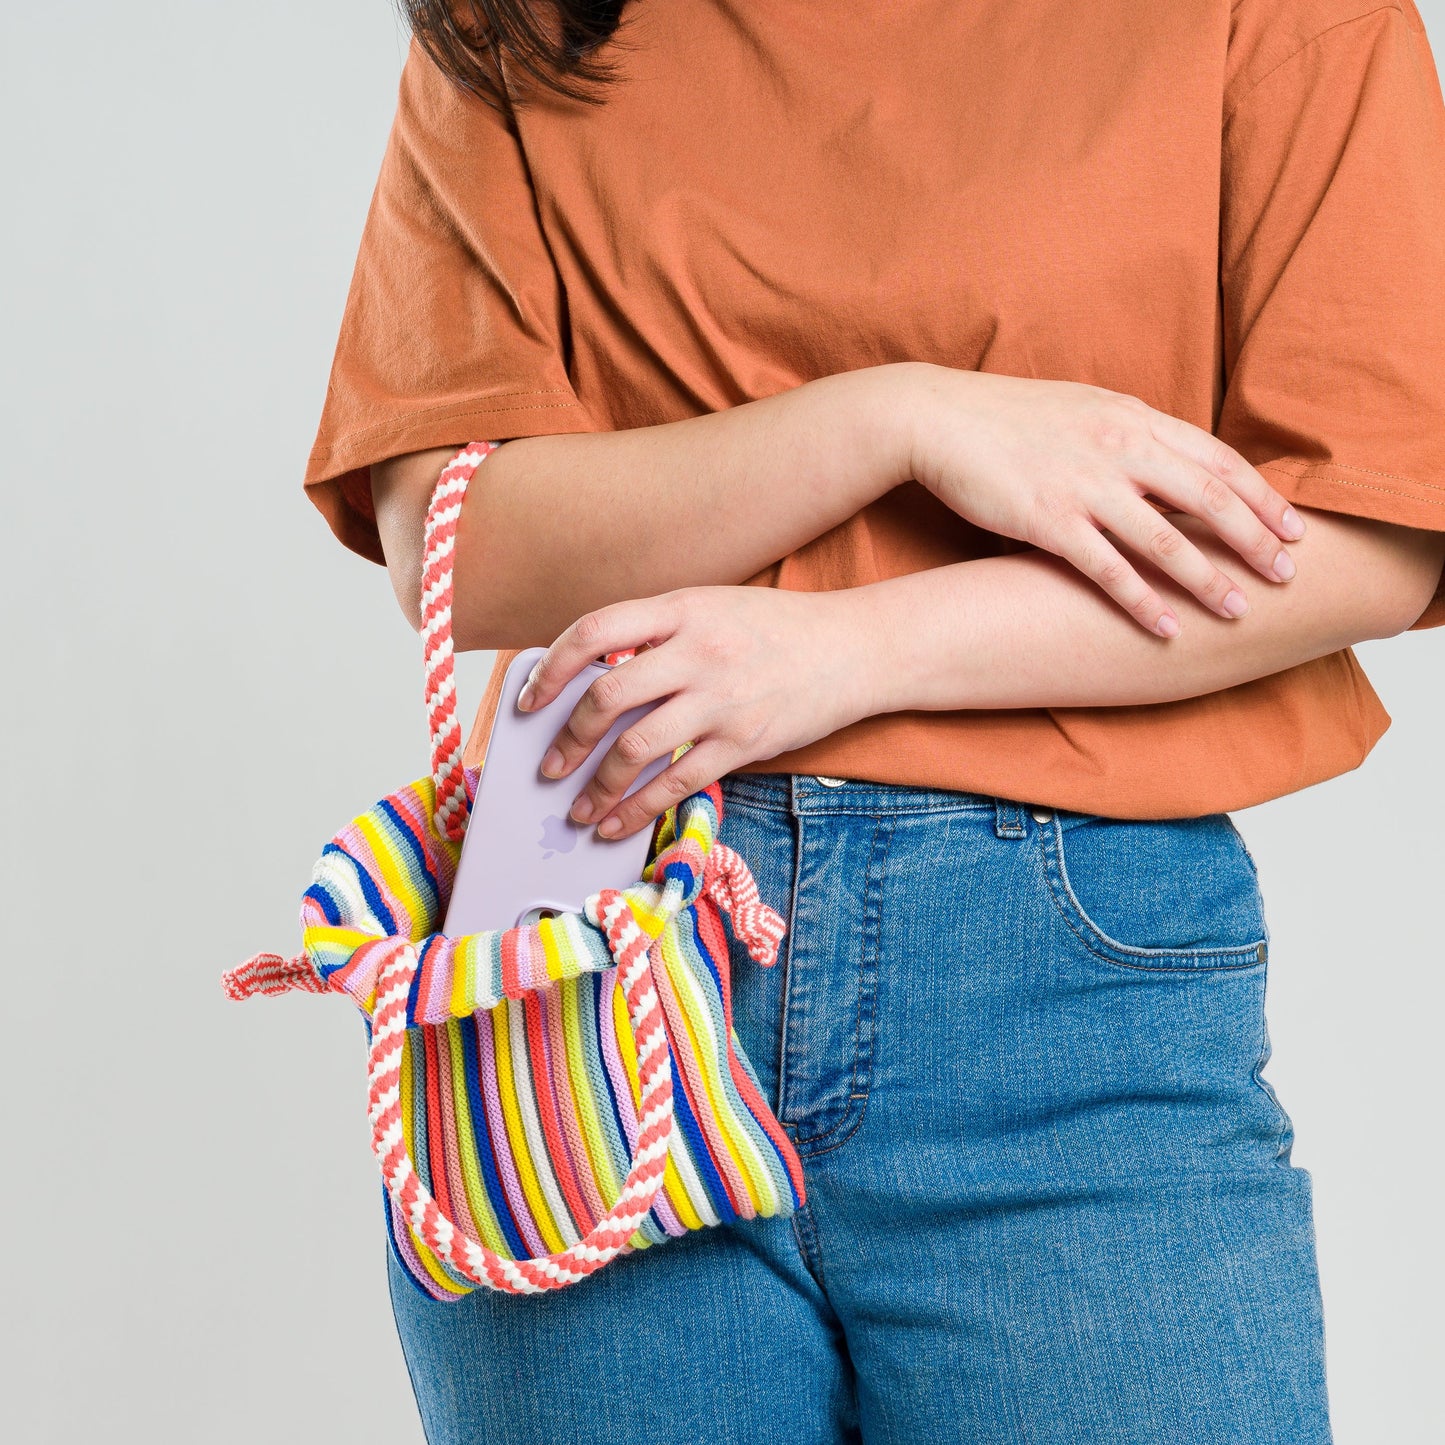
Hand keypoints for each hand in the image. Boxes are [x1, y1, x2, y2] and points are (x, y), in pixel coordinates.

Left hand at [514, 585, 871, 841]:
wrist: (855, 648)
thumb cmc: (778, 629)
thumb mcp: (712, 607)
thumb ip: (657, 634)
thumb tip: (592, 678)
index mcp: (682, 608)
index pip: (594, 631)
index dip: (550, 668)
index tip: (530, 700)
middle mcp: (697, 652)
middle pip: (606, 697)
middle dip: (567, 739)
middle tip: (548, 764)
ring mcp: (721, 700)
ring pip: (634, 749)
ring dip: (595, 785)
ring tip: (576, 807)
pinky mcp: (743, 743)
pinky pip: (675, 783)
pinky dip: (637, 810)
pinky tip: (614, 824)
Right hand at [904, 364, 1305, 636]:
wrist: (939, 418)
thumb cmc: (1006, 417)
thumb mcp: (1082, 408)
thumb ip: (1129, 433)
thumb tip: (1166, 458)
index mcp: (1131, 418)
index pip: (1216, 458)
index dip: (1261, 495)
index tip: (1293, 527)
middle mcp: (1118, 448)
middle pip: (1207, 498)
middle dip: (1253, 539)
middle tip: (1287, 575)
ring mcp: (1084, 485)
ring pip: (1165, 538)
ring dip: (1207, 578)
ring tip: (1237, 610)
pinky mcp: (1047, 520)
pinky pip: (1107, 568)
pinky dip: (1142, 601)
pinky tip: (1166, 628)